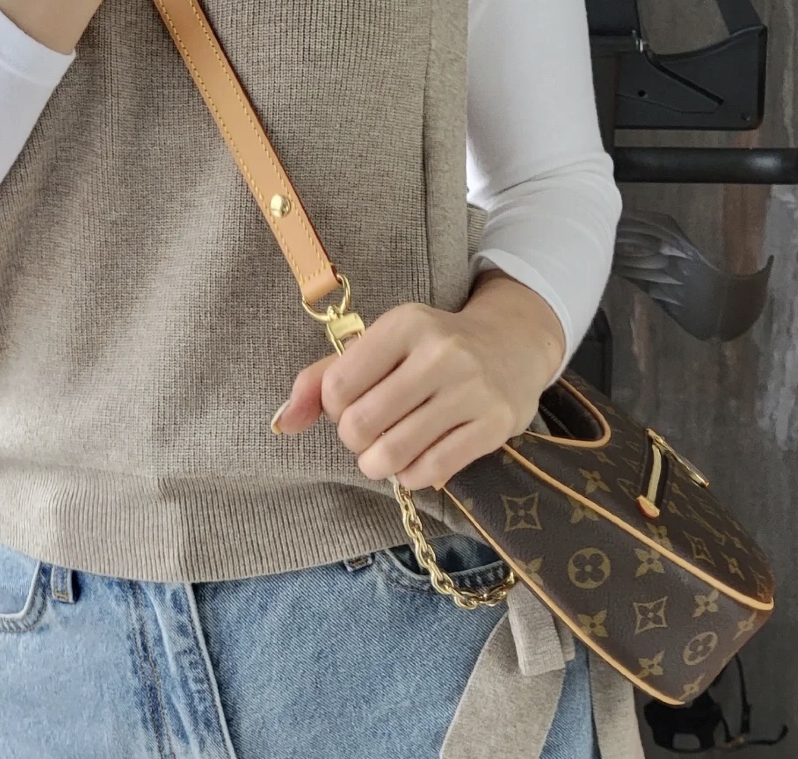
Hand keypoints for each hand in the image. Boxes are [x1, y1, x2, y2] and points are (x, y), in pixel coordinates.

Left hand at [272, 275, 565, 490]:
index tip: (353, 403)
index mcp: (407, 323)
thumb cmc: (432, 348)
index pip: (337, 387)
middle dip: (355, 440)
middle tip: (370, 432)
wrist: (514, 345)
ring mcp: (472, 389)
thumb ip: (324, 376)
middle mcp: (442, 352)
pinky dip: (412, 475)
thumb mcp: (382, 345)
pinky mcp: (495, 424)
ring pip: (392, 454)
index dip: (334, 408)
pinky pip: (431, 471)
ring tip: (387, 451)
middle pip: (361, 425)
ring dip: (378, 464)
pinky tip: (417, 459)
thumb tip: (283, 422)